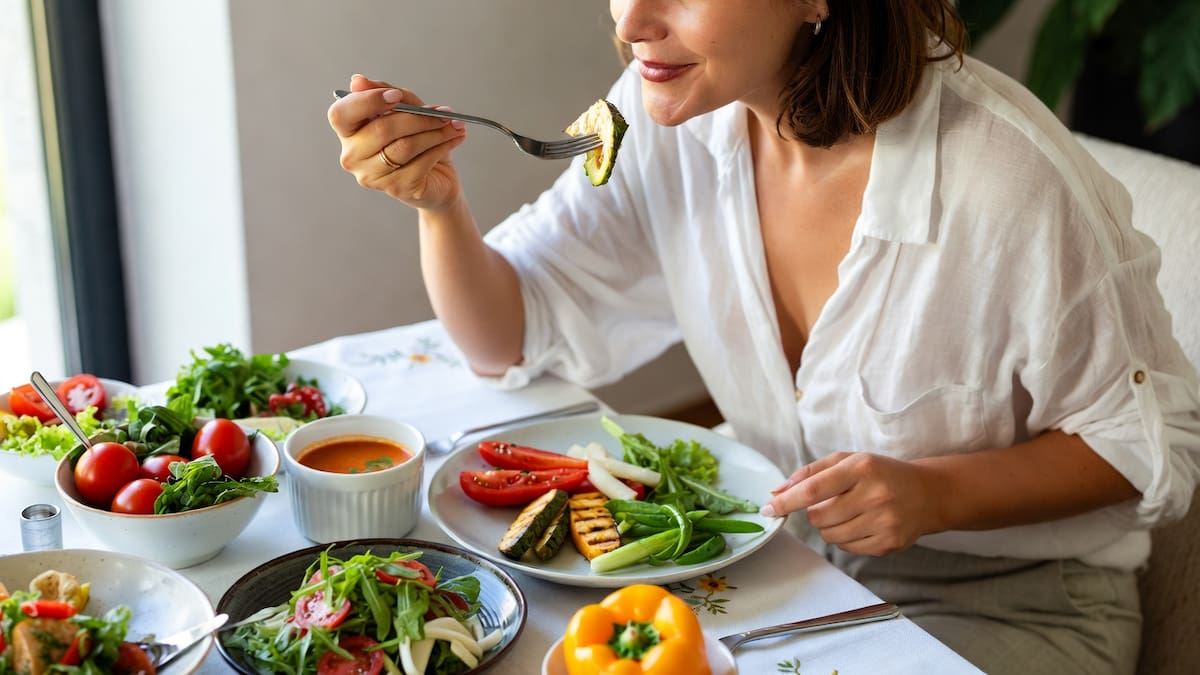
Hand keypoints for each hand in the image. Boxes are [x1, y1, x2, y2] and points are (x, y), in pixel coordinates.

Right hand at [327, 74, 467, 210]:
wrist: (437, 177)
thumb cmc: (415, 140)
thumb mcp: (405, 109)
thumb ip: (386, 93)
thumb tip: (358, 81)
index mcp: (348, 132)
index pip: (341, 114)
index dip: (368, 102)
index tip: (397, 96)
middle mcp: (352, 157)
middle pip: (382, 129)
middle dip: (418, 117)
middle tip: (443, 112)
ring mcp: (372, 176)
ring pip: (405, 146)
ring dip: (435, 132)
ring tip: (453, 124)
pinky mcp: (397, 188)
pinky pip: (421, 162)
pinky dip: (442, 147)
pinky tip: (454, 138)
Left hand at [761, 452, 941, 555]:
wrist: (928, 494)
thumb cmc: (880, 474)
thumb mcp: (848, 461)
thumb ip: (810, 473)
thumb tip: (776, 492)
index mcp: (862, 468)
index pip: (814, 489)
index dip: (786, 501)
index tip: (767, 509)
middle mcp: (875, 495)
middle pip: (818, 517)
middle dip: (815, 513)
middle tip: (833, 502)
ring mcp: (884, 522)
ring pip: (830, 536)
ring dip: (830, 526)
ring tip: (850, 512)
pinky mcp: (889, 544)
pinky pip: (847, 549)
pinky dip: (845, 538)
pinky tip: (862, 524)